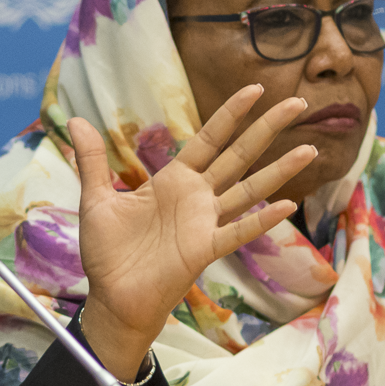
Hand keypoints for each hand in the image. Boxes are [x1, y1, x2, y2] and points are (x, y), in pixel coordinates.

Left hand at [72, 86, 315, 381]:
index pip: (210, 139)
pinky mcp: (203, 249)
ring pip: (248, 189)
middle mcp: (196, 198)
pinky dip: (260, 220)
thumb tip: (75, 120)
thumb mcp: (95, 198)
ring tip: (310, 148)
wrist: (111, 297)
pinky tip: (285, 205)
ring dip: (279, 170)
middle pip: (239, 155)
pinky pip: (237, 231)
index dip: (231, 114)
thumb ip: (92, 160)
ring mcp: (204, 223)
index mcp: (174, 181)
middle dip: (267, 128)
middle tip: (298, 101)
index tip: (255, 88)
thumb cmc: (107, 251)